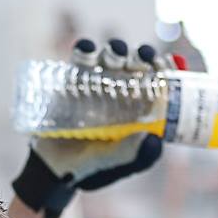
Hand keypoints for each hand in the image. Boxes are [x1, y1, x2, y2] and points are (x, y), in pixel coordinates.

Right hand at [13, 38, 169, 217]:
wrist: (51, 167)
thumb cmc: (89, 168)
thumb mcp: (114, 165)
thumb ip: (134, 156)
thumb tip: (153, 138)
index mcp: (140, 110)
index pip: (160, 83)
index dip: (165, 69)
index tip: (163, 64)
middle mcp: (122, 93)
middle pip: (138, 65)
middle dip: (143, 56)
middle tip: (141, 59)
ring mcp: (97, 84)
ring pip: (112, 57)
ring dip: (117, 50)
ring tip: (114, 57)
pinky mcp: (73, 80)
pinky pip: (81, 59)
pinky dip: (85, 49)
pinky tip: (87, 50)